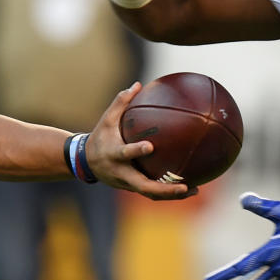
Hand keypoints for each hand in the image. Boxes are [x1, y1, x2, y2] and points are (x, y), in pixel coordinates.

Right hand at [85, 82, 194, 200]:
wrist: (85, 162)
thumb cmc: (100, 137)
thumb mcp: (106, 119)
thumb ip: (121, 102)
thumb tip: (138, 84)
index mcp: (113, 154)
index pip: (125, 153)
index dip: (136, 151)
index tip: (150, 146)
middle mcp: (121, 173)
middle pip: (143, 186)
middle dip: (164, 189)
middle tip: (184, 186)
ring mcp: (126, 184)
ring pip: (150, 194)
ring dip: (171, 195)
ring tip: (194, 189)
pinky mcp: (132, 188)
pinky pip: (151, 193)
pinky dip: (168, 192)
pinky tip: (188, 187)